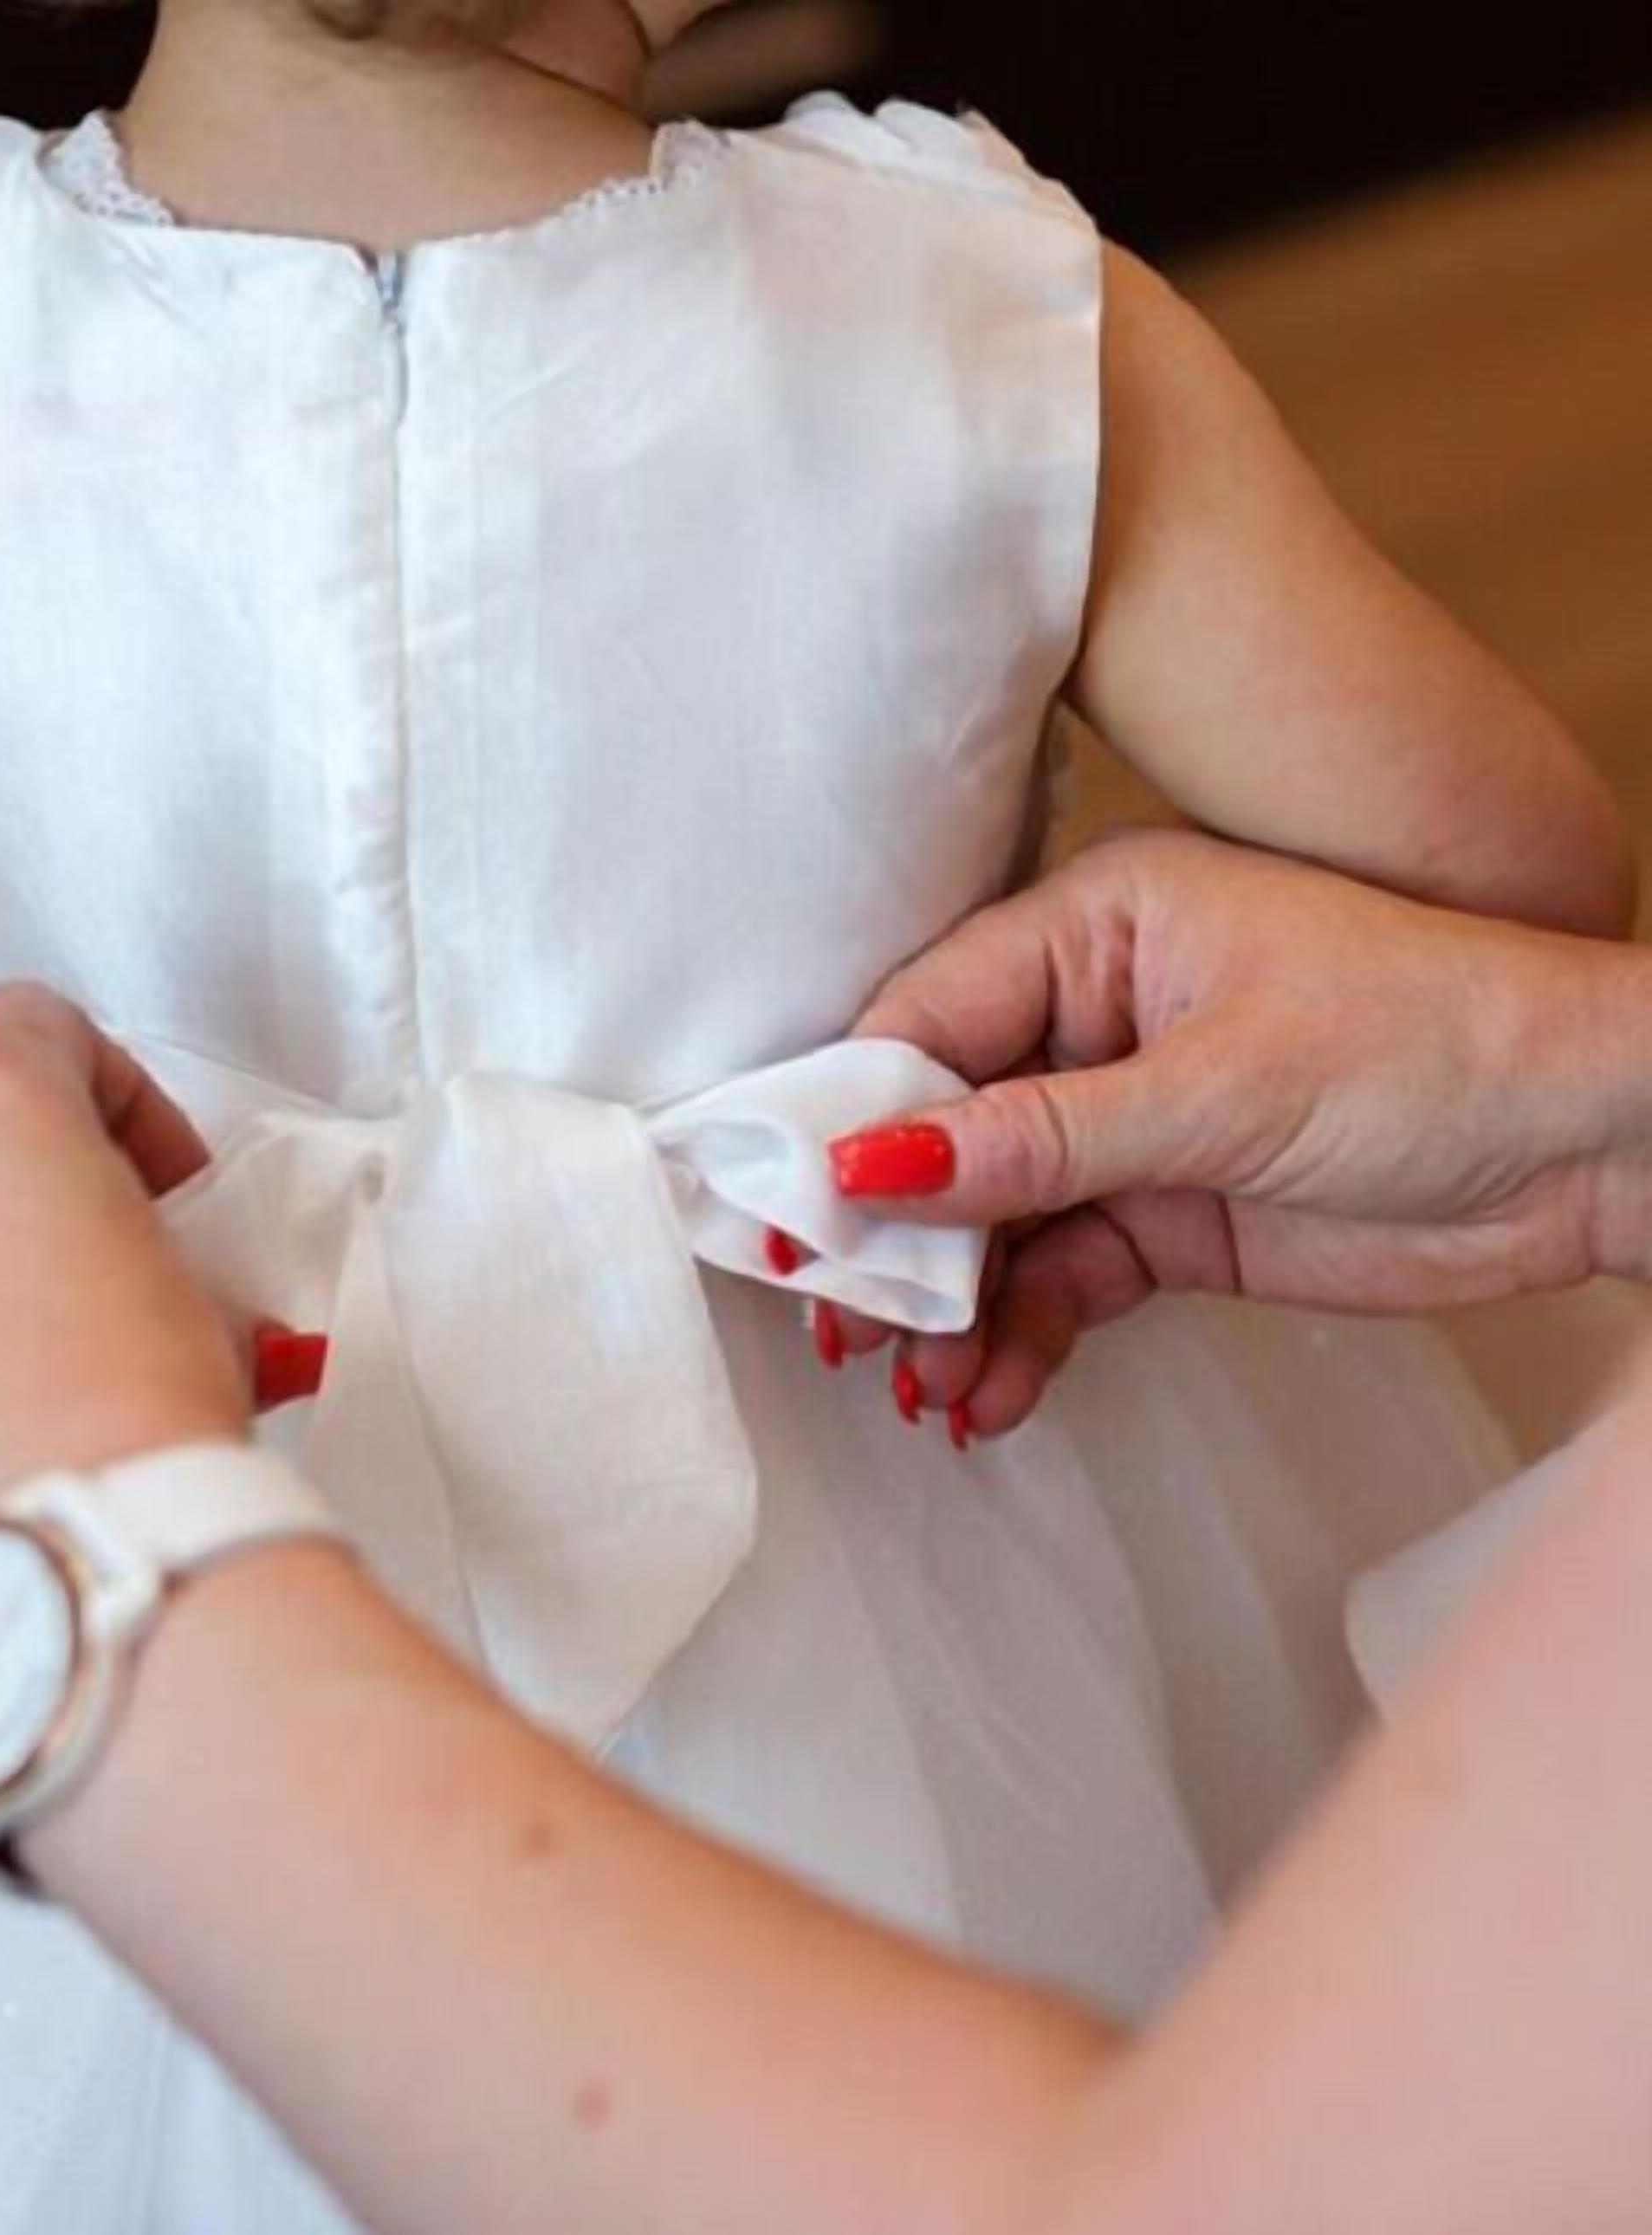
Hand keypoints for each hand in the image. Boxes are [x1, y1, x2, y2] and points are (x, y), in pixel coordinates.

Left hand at [0, 984, 301, 1663]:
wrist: (62, 1587)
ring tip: (39, 1377)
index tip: (154, 1174)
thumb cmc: (132, 1431)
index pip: (38, 1026)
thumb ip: (143, 1248)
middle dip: (27, 1196)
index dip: (117, 1095)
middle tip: (106, 1275)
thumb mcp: (203, 1298)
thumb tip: (138, 1295)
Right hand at [831, 830, 1649, 1434]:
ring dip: (951, 1308)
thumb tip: (870, 1173)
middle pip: (939, 1128)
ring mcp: (1124, 1120)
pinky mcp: (1160, 1211)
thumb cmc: (1435, 1047)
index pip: (925, 1019)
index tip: (788, 1215)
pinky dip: (1020, 1338)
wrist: (1597, 1145)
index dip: (845, 1119)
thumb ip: (1035, 1141)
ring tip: (924, 1389)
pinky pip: (1054, 1276)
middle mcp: (1092, 1016)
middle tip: (841, 1327)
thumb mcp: (1218, 1089)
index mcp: (1096, 928)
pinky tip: (991, 1396)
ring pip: (989, 1219)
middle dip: (888, 1236)